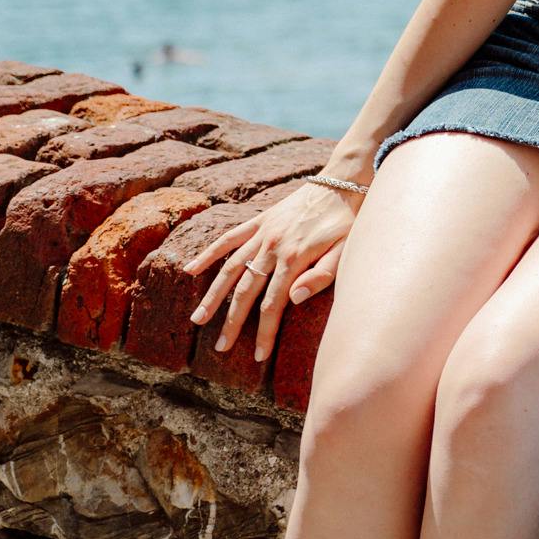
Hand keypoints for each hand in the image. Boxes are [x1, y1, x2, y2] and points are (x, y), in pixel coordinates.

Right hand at [183, 179, 358, 362]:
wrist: (344, 181)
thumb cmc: (349, 221)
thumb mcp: (346, 250)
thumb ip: (322, 275)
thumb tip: (293, 299)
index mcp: (295, 258)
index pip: (273, 304)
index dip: (264, 332)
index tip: (257, 356)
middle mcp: (273, 247)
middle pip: (246, 291)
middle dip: (232, 322)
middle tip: (220, 348)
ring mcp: (263, 233)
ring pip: (231, 268)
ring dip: (213, 295)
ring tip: (198, 319)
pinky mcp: (260, 221)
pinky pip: (228, 238)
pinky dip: (208, 253)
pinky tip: (190, 269)